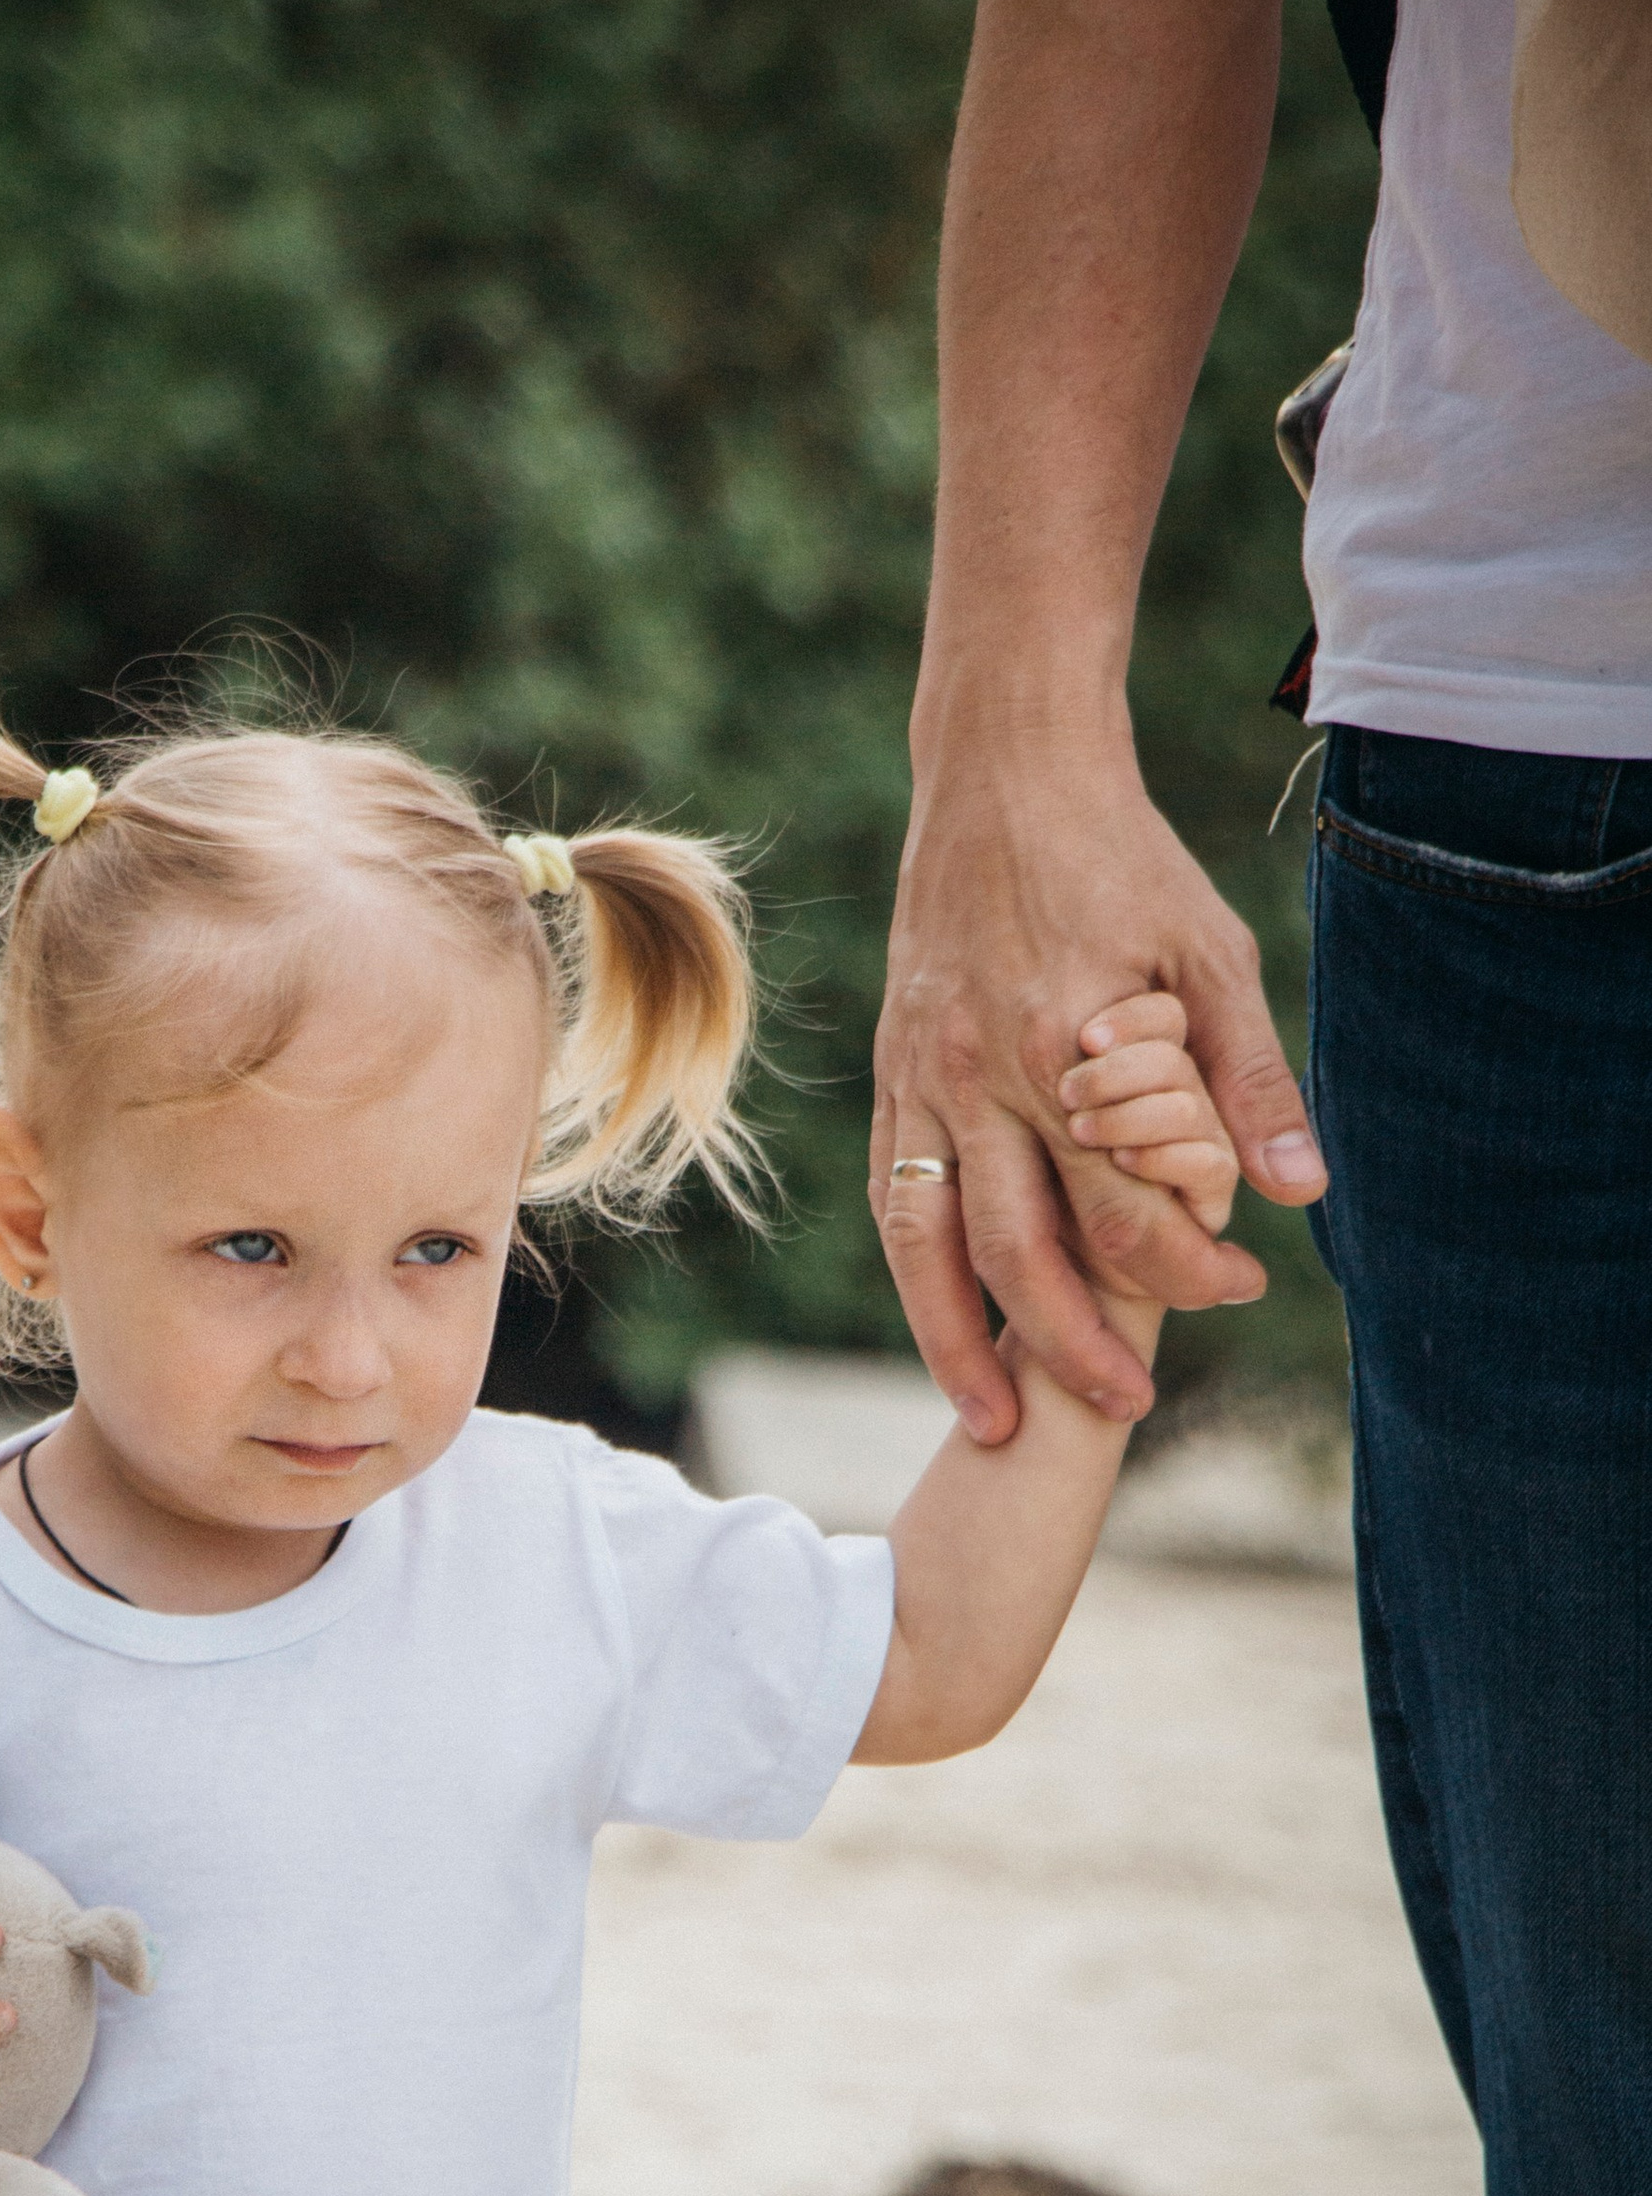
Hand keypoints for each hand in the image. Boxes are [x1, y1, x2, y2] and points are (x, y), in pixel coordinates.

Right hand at [875, 743, 1324, 1437]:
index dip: (1188, 1268)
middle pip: (1020, 1254)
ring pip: (928, 1244)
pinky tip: (944, 1322)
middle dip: (1072, 1347)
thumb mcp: (1207, 953)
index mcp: (1065, 1054)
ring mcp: (924, 1078)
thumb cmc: (1121, 860)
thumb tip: (1299, 1190)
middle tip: (1126, 1408)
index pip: (1126, 1209)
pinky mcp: (895, 1072)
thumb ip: (1246, 1075)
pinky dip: (917, 1273)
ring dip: (957, 1344)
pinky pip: (896, 1196)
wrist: (1001, 774)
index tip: (1239, 1287)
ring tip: (995, 1420)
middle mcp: (981, 1078)